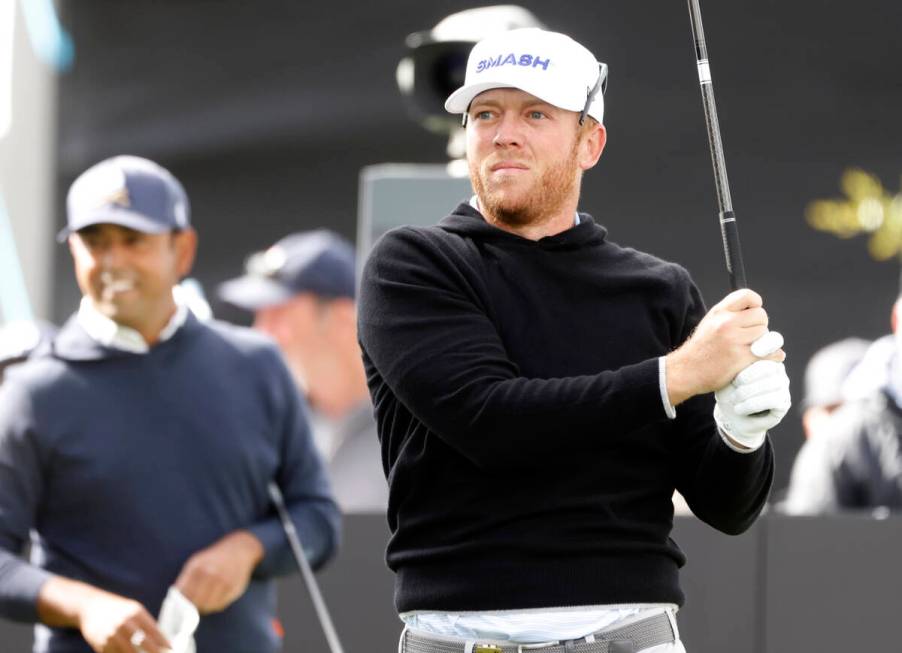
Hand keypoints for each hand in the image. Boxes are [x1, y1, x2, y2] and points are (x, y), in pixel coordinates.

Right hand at [79, 590, 170, 652]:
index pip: (153, 630)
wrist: (91, 606)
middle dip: (154, 652)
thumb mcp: (133, 610)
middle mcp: (124, 623)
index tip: (171, 649)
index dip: (163, 641)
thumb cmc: (118, 609)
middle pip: (143, 642)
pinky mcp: (102, 644)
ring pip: (129, 652)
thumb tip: (160, 641)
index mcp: (135, 613)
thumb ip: (145, 624)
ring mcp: (112, 635)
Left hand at [174, 530, 263, 614]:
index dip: (180, 603)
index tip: (179, 607)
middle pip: (195, 602)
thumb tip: (174, 601)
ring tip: (204, 603)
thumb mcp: (196, 563)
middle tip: (191, 608)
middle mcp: (211, 574)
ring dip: (204, 608)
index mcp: (197, 567)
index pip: (184, 594)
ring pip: (208, 606)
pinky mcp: (234, 588)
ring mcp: (223, 581)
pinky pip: (220, 605)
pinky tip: (215, 598)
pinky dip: (215, 606)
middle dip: (192, 607)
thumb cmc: (213, 558)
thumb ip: (184, 580)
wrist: (238, 549)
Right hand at [666, 289, 784, 404]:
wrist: (686, 371)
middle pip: (761, 316)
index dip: (756, 304)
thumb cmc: (700, 349)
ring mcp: (734, 341)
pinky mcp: (741, 358)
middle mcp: (726, 323)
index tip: (753, 313)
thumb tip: (755, 312)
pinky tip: (763, 358)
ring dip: (763, 343)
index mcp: (719, 312)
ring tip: (750, 348)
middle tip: (750, 336)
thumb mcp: (709, 323)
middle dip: (759, 326)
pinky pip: (770, 353)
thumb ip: (730, 314)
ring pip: (766, 335)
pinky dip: (772, 357)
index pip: (747, 296)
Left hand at [714, 360, 790, 448]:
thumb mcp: (727, 376)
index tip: (732, 377)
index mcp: (765, 358)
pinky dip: (751, 404)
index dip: (747, 365)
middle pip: (768, 368)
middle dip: (746, 378)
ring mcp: (783, 386)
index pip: (763, 353)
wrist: (730, 417)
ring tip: (733, 400)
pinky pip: (772, 400)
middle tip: (732, 387)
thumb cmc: (728, 392)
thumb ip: (736, 363)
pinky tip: (739, 409)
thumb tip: (742, 350)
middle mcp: (778, 370)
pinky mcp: (784, 403)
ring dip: (747, 393)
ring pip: (770, 384)